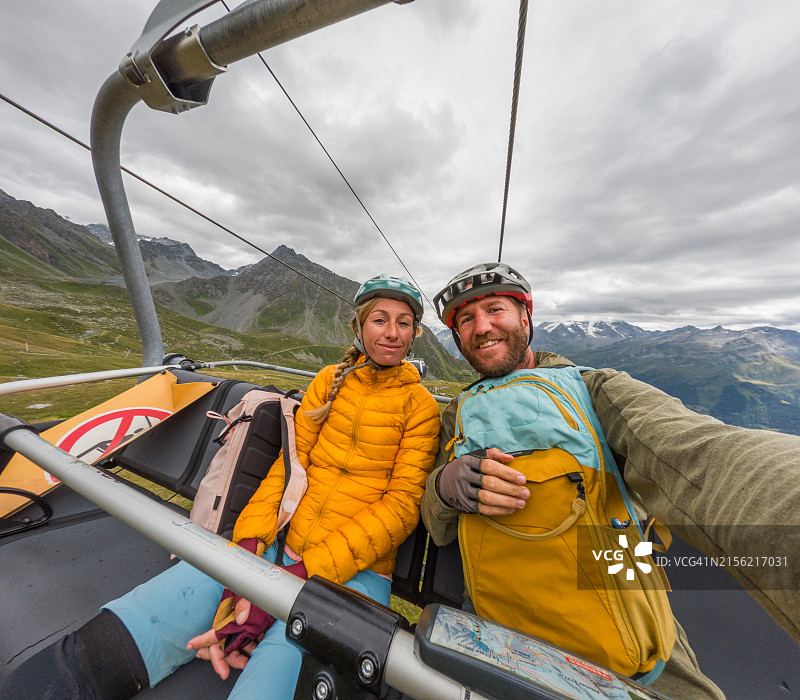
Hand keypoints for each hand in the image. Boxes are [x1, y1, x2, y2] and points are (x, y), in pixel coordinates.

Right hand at [186, 554, 308, 679]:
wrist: (262, 572)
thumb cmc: (248, 577)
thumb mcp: (246, 588)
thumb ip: (243, 603)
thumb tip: (240, 618)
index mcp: (226, 613)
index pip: (212, 633)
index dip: (202, 642)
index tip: (192, 647)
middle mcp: (231, 619)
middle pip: (224, 645)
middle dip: (228, 659)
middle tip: (237, 666)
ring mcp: (241, 621)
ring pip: (237, 644)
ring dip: (241, 654)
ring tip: (249, 659)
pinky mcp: (252, 620)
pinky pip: (249, 637)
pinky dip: (252, 644)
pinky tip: (258, 646)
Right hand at [437, 448, 528, 515]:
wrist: (443, 483)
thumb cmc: (466, 468)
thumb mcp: (475, 456)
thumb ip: (493, 454)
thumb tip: (510, 458)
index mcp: (469, 462)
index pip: (490, 466)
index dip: (507, 473)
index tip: (522, 479)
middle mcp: (465, 476)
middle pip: (490, 483)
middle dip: (511, 489)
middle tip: (526, 493)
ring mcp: (464, 491)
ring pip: (487, 498)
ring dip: (506, 501)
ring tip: (521, 503)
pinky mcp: (465, 504)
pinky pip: (483, 509)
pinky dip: (498, 510)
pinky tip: (510, 509)